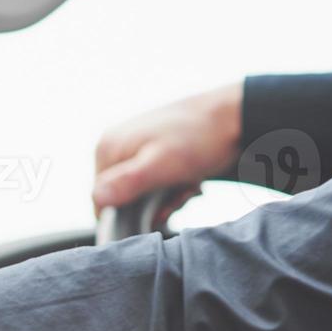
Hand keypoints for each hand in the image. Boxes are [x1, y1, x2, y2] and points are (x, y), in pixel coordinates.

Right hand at [92, 82, 243, 225]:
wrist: (234, 116)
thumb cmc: (201, 138)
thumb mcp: (162, 165)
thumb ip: (127, 182)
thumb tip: (97, 199)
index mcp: (108, 148)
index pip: (102, 203)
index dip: (131, 214)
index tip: (161, 206)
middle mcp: (114, 146)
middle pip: (122, 198)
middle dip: (152, 205)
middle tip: (180, 193)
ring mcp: (132, 147)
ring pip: (140, 194)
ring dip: (166, 198)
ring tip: (187, 184)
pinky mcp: (149, 150)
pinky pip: (152, 182)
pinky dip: (171, 187)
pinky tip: (188, 179)